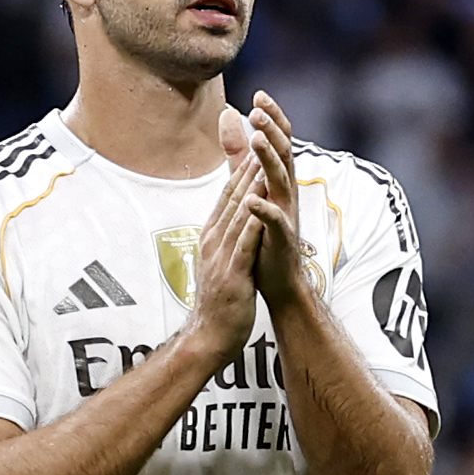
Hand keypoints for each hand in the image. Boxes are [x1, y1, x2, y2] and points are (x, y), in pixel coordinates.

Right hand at [185, 137, 265, 354]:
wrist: (210, 337)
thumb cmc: (220, 302)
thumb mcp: (220, 262)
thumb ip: (226, 238)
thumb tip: (232, 219)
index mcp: (212, 237)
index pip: (227, 196)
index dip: (241, 169)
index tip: (254, 144)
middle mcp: (213, 241)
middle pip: (232, 198)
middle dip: (246, 166)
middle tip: (260, 137)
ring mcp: (221, 257)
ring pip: (237, 215)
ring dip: (250, 188)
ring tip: (264, 161)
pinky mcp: (232, 275)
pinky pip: (244, 245)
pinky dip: (252, 224)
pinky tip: (261, 207)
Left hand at [243, 91, 309, 307]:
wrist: (279, 281)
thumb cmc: (264, 234)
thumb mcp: (250, 185)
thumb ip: (239, 153)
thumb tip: (229, 112)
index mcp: (279, 180)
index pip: (280, 142)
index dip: (272, 118)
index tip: (259, 94)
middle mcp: (287, 193)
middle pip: (285, 153)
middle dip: (273, 130)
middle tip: (260, 109)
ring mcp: (286, 214)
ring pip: (282, 181)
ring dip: (269, 160)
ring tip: (257, 140)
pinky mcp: (282, 239)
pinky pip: (275, 221)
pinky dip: (264, 209)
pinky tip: (252, 199)